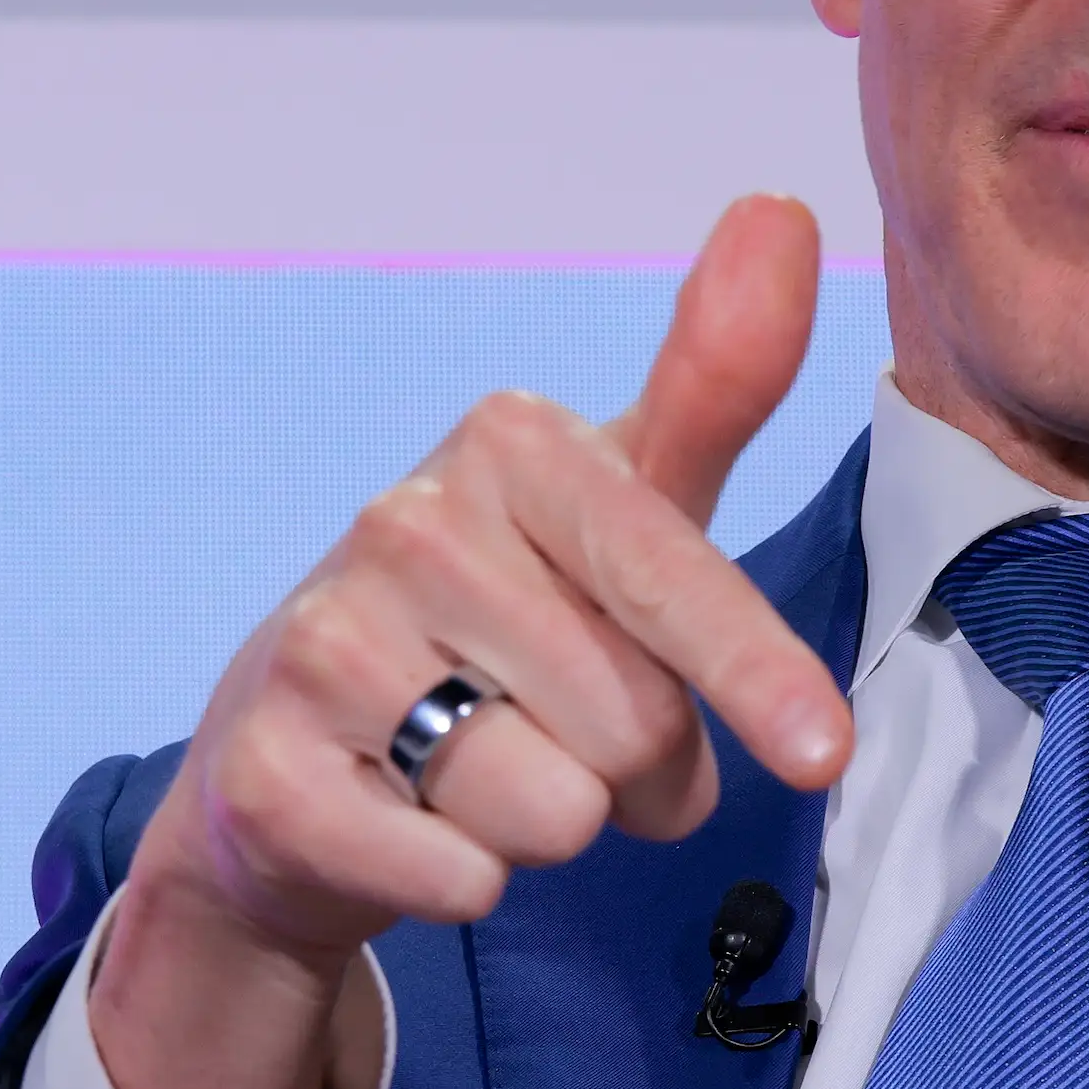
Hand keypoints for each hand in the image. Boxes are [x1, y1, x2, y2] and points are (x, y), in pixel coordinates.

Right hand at [88, 195, 858, 1088]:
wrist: (295, 751)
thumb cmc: (500, 622)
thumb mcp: (618, 505)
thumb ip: (713, 381)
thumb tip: (780, 205)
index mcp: (505, 445)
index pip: (666, 574)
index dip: (753, 673)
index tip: (822, 751)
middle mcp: (402, 524)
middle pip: (631, 725)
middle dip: (633, 770)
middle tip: (567, 738)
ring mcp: (324, 646)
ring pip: (549, 811)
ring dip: (545, 828)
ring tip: (483, 776)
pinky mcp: (266, 773)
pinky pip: (454, 880)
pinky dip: (460, 883)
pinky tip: (410, 824)